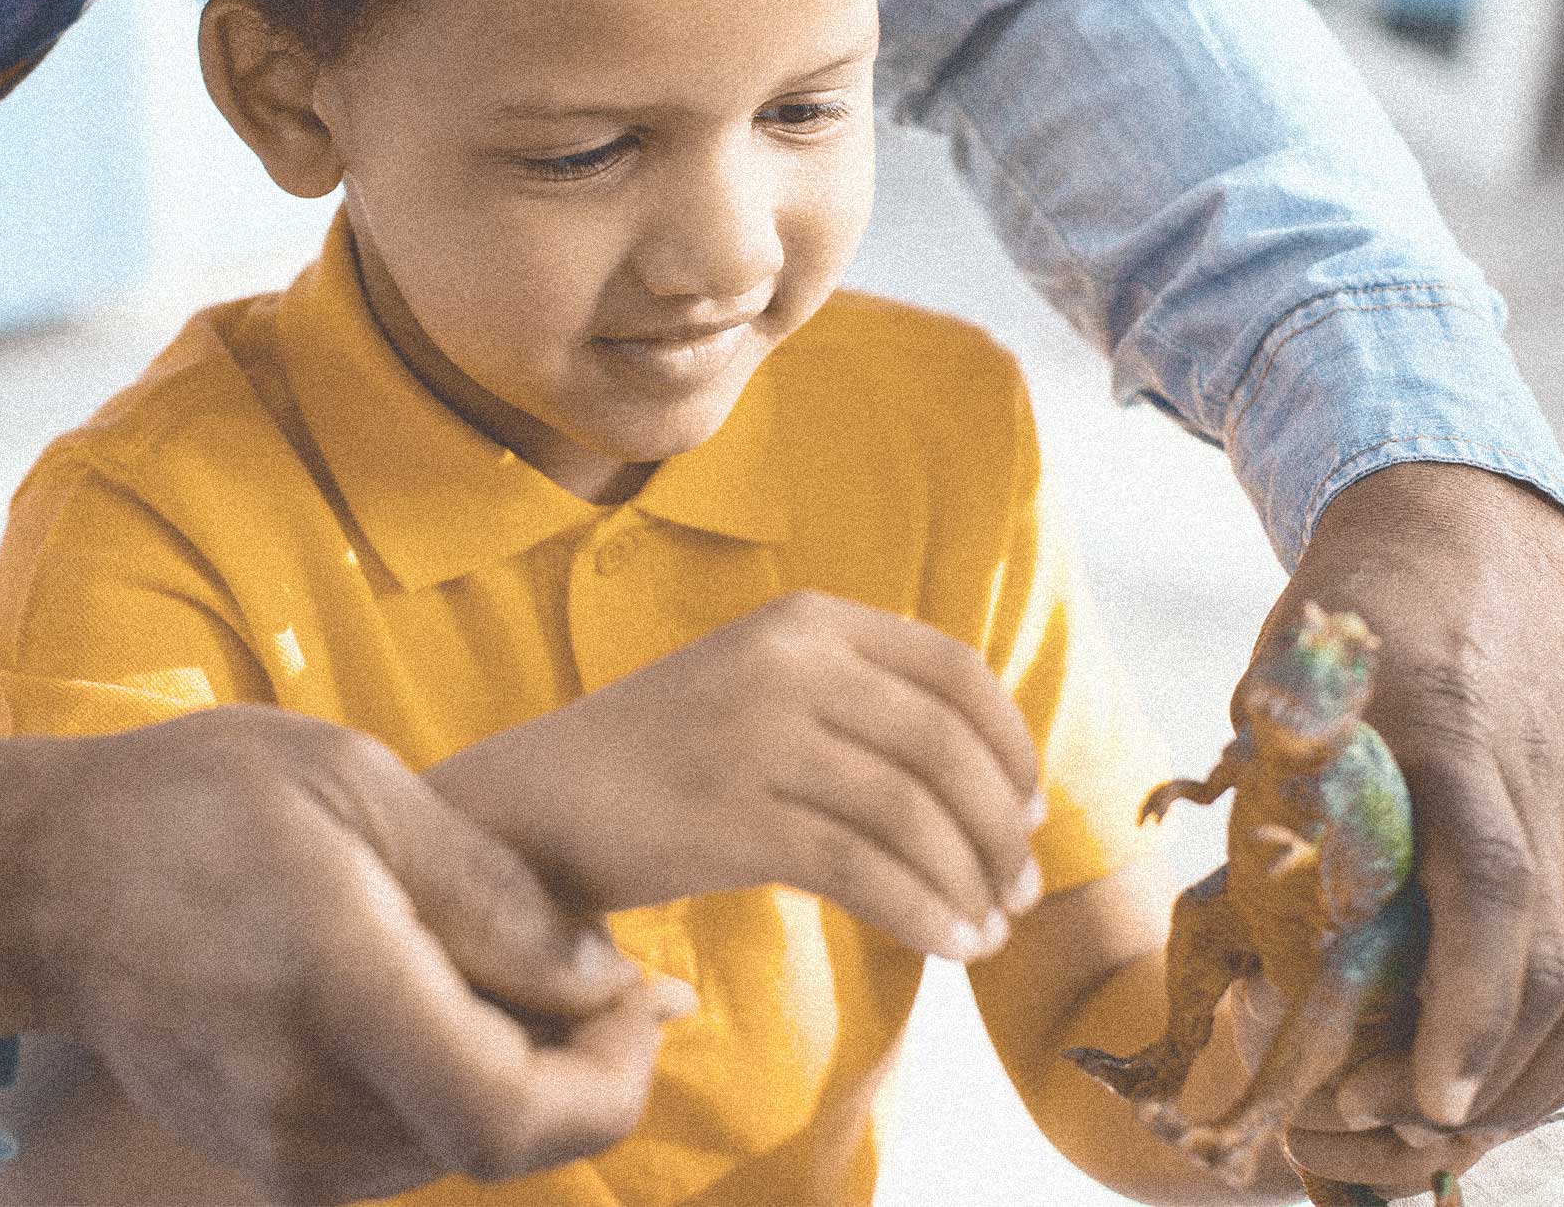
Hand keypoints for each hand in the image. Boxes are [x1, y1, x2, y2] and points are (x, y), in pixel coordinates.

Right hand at [0, 707, 686, 1202]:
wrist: (43, 878)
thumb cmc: (201, 801)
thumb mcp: (362, 789)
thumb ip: (494, 896)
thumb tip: (611, 977)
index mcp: (336, 990)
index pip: (511, 1113)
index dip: (611, 1076)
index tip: (641, 998)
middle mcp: (304, 1100)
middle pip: (502, 1141)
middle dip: (584, 1069)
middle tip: (602, 975)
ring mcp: (275, 1146)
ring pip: (459, 1148)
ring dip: (522, 1077)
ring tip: (515, 971)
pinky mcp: (263, 1158)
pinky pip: (403, 1146)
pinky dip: (456, 1090)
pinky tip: (449, 1005)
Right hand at [430, 590, 1044, 961]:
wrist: (532, 803)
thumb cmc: (664, 759)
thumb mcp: (762, 687)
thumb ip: (859, 703)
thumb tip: (995, 782)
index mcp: (805, 619)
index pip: (954, 669)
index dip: (1010, 745)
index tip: (1031, 809)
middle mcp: (785, 662)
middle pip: (946, 747)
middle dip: (1001, 829)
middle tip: (1021, 891)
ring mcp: (754, 736)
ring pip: (911, 814)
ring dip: (968, 883)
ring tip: (987, 931)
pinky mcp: (728, 818)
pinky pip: (862, 871)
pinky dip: (922, 913)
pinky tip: (947, 945)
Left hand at [1255, 464, 1563, 1182]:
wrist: (1463, 533)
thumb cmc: (1353, 607)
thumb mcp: (1292, 666)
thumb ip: (1270, 762)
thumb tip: (1223, 869)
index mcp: (1452, 736)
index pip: (1485, 884)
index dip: (1462, 999)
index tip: (1418, 1093)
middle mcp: (1534, 784)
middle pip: (1548, 957)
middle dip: (1474, 1067)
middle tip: (1382, 1127)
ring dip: (1528, 1077)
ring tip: (1436, 1132)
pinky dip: (1554, 1037)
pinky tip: (1488, 1079)